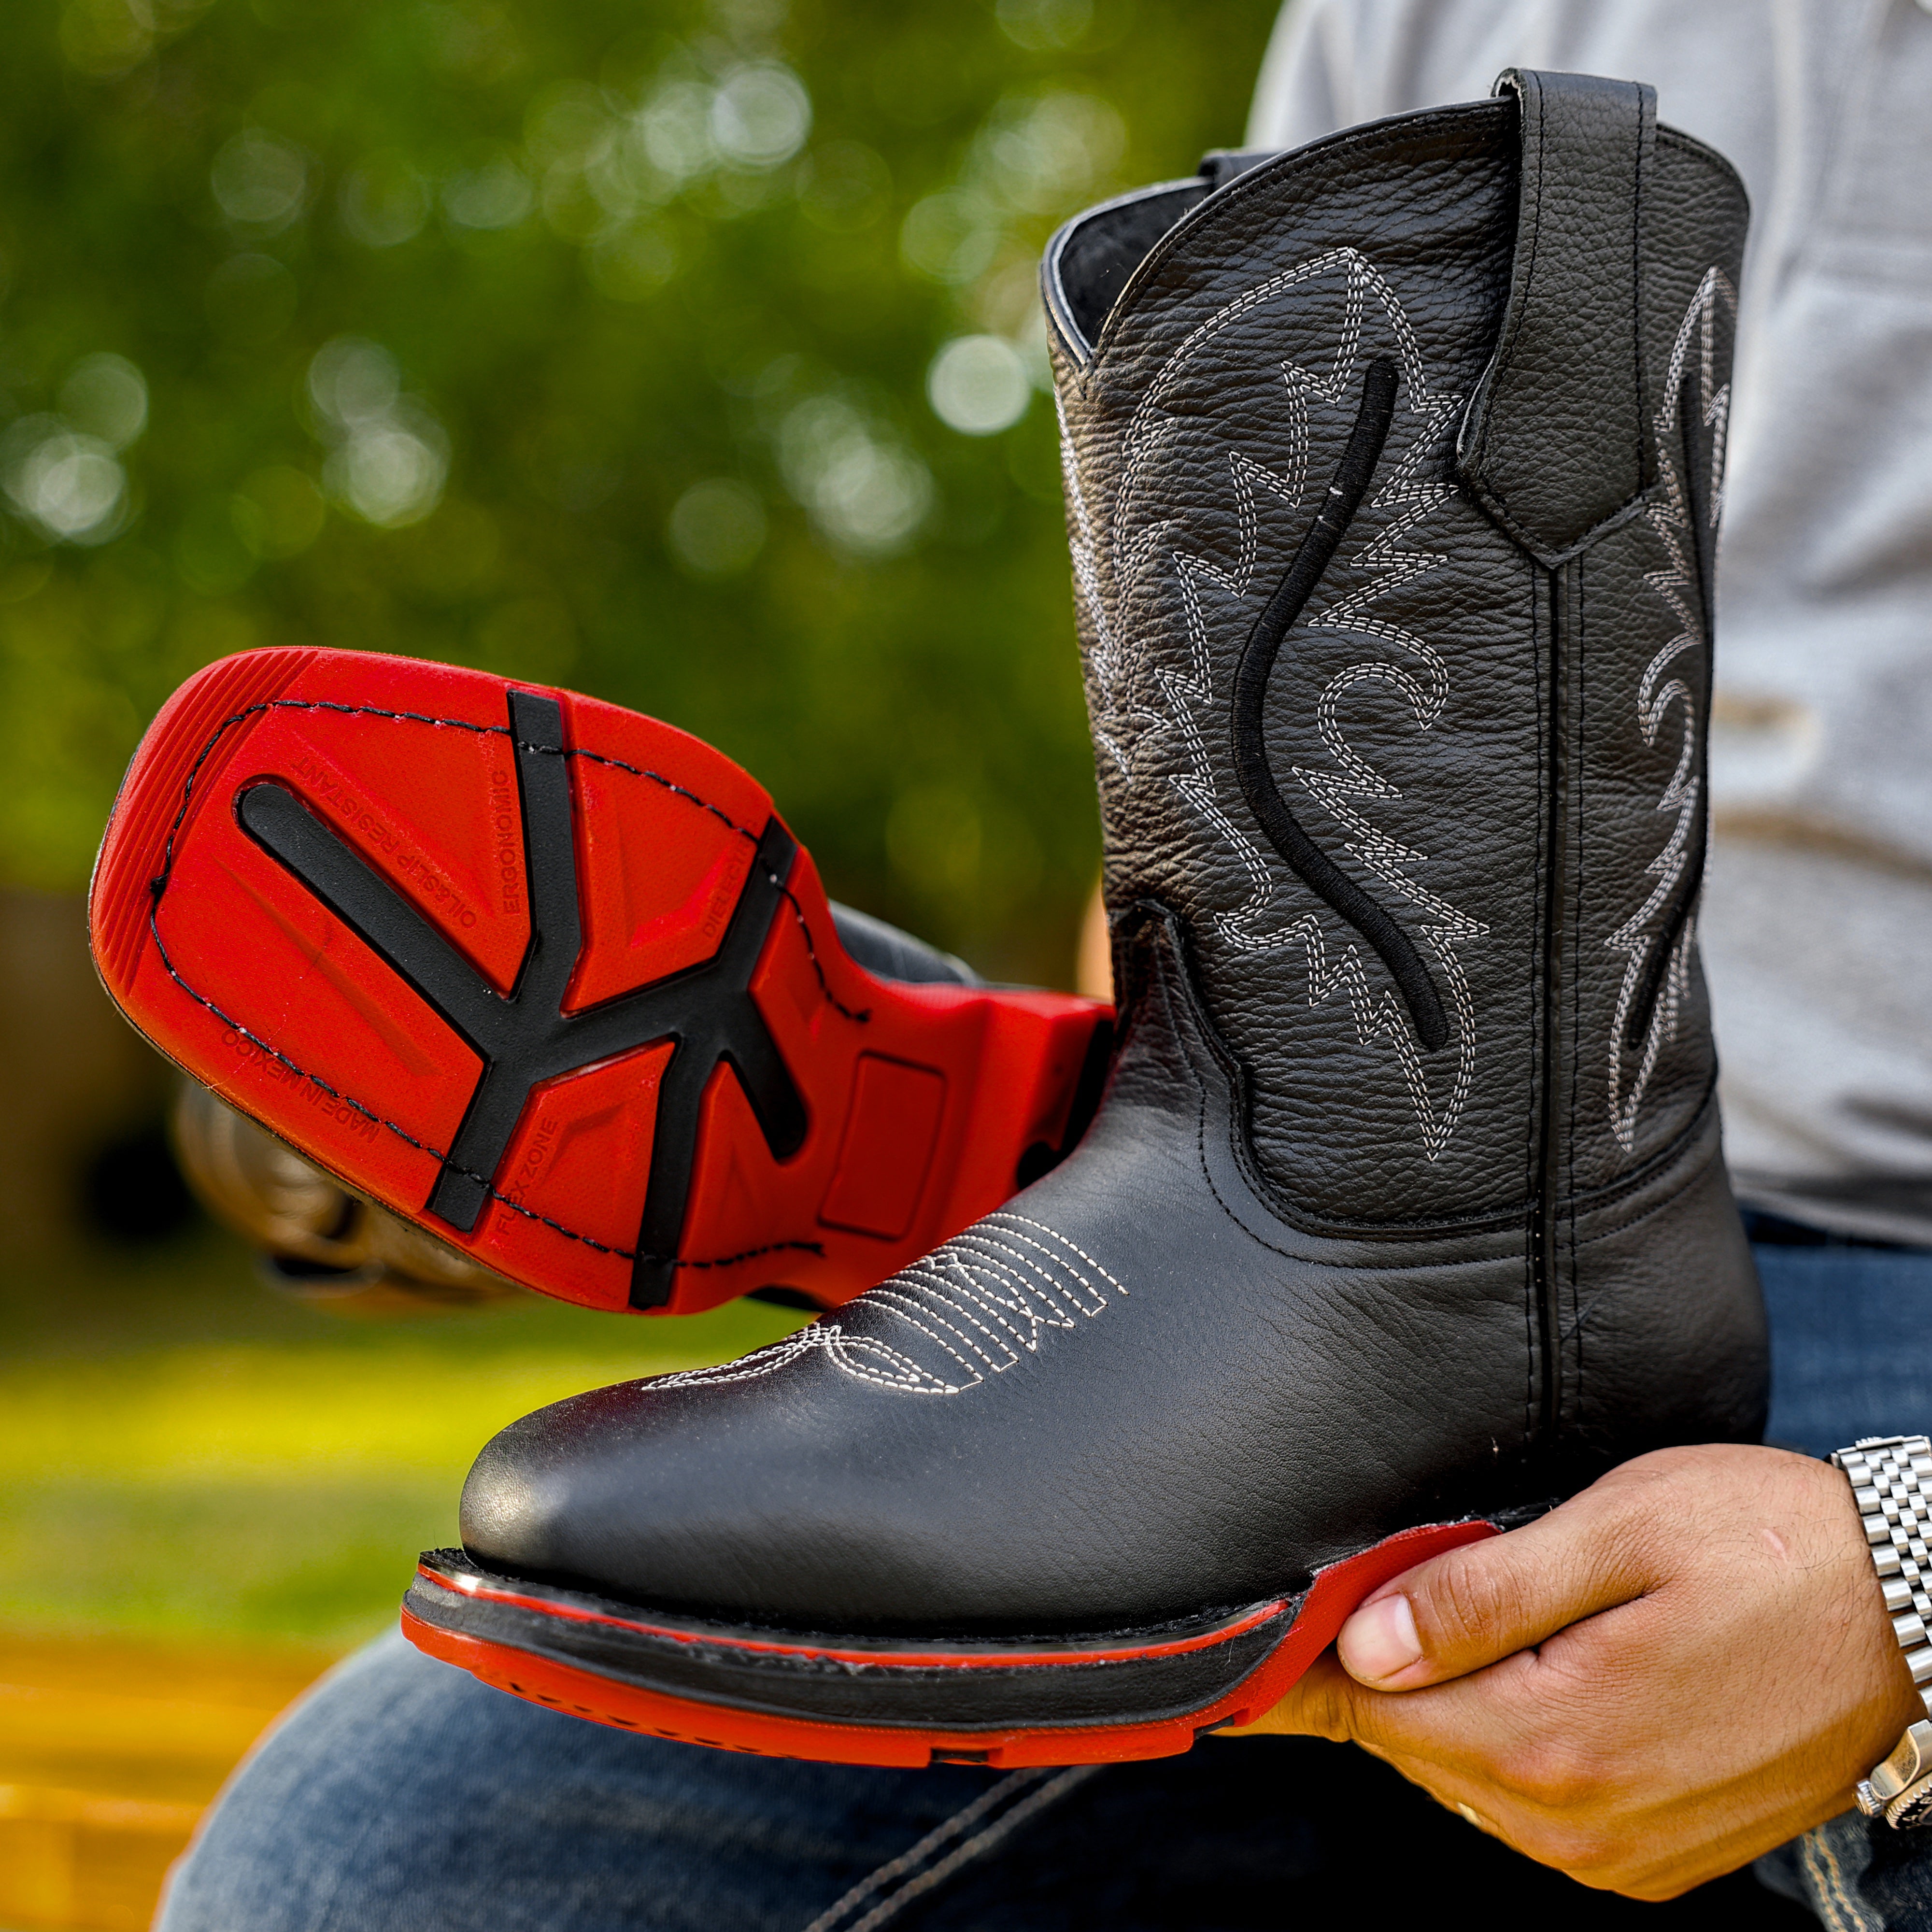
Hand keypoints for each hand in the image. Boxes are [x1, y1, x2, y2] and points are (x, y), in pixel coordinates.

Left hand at [1228, 1445, 1924, 1897]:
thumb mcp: (1616, 1533)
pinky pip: (1535, 1804)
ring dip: (1449, 1704)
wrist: (1913, 1614)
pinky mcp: (1654, 1856)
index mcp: (1557, 1740)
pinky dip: (1509, 1740)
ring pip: (1471, 1777)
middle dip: (1383, 1674)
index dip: (1300, 1677)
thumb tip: (1366, 1642)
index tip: (1235, 1666)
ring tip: (1468, 1618)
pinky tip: (1533, 1672)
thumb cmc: (1766, 1544)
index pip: (1375, 1715)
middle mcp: (1579, 1823)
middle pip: (1416, 1747)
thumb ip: (1482, 1592)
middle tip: (1376, 1592)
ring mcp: (1621, 1853)